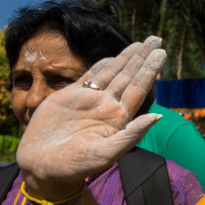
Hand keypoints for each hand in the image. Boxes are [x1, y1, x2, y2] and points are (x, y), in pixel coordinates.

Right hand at [17, 36, 165, 198]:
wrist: (43, 166)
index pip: (139, 88)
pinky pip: (90, 77)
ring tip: (142, 43)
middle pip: (130, 76)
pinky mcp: (71, 96)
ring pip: (113, 73)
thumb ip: (132, 134)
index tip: (161, 53)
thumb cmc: (77, 166)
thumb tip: (158, 117)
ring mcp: (91, 100)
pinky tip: (113, 57)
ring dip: (127, 57)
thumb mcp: (107, 153)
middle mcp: (108, 106)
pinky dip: (102, 65)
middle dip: (143, 57)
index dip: (150, 70)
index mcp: (120, 118)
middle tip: (157, 39)